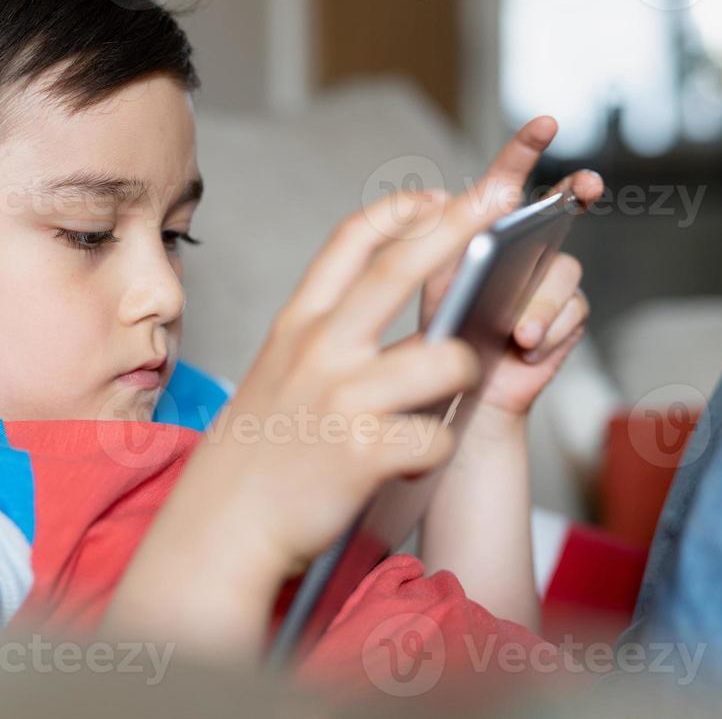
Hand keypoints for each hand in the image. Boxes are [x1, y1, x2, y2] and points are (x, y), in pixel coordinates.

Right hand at [106, 164, 534, 660]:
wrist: (219, 529)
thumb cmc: (257, 453)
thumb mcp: (278, 370)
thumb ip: (327, 334)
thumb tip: (395, 307)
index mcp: (298, 324)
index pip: (353, 239)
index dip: (402, 209)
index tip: (438, 195)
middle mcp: (320, 349)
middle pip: (401, 266)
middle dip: (460, 221)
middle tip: (502, 193)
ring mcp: (343, 399)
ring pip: (446, 360)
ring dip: (463, 375)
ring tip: (447, 399)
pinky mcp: (363, 454)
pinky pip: (437, 439)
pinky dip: (436, 451)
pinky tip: (412, 462)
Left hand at [411, 116, 602, 425]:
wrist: (454, 400)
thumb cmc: (433, 338)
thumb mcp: (427, 284)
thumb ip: (436, 242)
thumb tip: (444, 203)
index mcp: (484, 232)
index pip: (505, 180)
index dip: (525, 148)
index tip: (544, 122)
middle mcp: (523, 249)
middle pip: (558, 209)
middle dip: (575, 192)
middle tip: (585, 185)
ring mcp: (546, 284)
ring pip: (562, 270)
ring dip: (542, 300)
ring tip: (518, 331)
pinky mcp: (563, 321)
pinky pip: (572, 312)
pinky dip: (550, 330)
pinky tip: (527, 347)